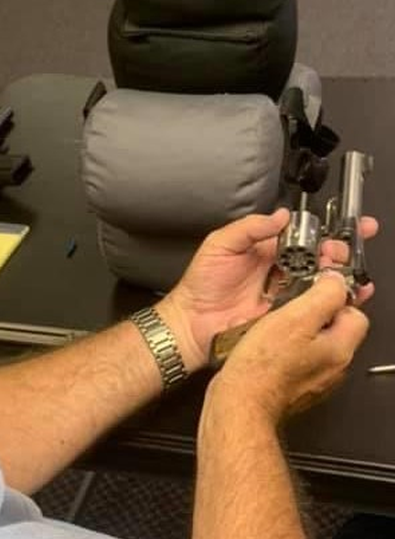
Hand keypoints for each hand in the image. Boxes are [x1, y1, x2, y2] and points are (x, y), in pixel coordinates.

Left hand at [156, 210, 378, 370]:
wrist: (191, 322)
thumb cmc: (200, 285)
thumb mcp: (220, 244)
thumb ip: (250, 227)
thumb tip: (280, 216)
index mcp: (268, 251)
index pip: (305, 236)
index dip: (327, 231)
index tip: (346, 226)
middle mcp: (282, 272)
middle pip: (321, 258)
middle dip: (337, 251)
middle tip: (336, 252)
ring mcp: (286, 296)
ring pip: (323, 282)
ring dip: (338, 274)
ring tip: (339, 269)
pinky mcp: (287, 318)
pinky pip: (313, 309)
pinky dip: (331, 302)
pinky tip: (340, 294)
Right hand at [208, 271, 369, 423]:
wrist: (239, 405)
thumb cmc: (262, 370)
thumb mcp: (296, 317)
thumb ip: (325, 294)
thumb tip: (335, 282)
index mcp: (340, 350)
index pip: (355, 313)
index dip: (333, 299)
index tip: (313, 294)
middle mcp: (332, 369)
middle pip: (332, 329)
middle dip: (309, 317)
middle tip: (286, 313)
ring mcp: (313, 382)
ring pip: (310, 345)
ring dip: (291, 336)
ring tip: (269, 333)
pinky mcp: (291, 390)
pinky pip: (291, 362)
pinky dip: (279, 354)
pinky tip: (261, 352)